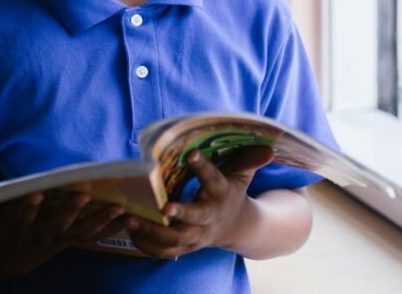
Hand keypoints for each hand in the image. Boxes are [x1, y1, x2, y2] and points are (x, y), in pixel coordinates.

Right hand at [0, 191, 128, 279]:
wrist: (7, 257)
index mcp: (15, 230)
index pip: (19, 219)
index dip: (26, 209)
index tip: (35, 196)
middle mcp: (39, 238)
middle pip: (55, 226)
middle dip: (69, 212)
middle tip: (83, 196)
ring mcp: (58, 240)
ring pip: (81, 232)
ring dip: (100, 221)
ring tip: (119, 209)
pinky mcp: (71, 240)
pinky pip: (94, 235)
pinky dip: (112, 227)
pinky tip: (132, 217)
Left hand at [125, 146, 273, 258]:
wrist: (236, 227)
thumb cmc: (232, 192)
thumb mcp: (241, 175)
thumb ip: (249, 160)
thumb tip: (270, 148)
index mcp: (221, 194)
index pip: (213, 179)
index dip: (203, 166)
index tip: (190, 153)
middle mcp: (209, 217)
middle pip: (195, 218)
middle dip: (180, 213)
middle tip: (163, 206)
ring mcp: (197, 235)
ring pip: (175, 239)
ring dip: (153, 232)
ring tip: (131, 219)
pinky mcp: (186, 247)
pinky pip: (164, 251)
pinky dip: (147, 246)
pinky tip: (130, 232)